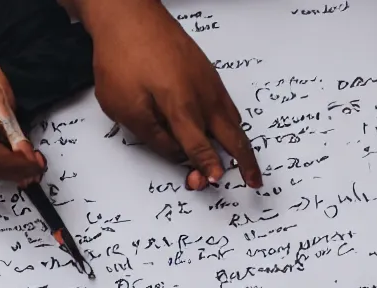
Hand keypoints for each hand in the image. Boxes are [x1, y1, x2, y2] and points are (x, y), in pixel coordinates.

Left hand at [78, 0, 261, 189]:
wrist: (128, 12)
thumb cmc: (121, 55)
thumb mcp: (122, 105)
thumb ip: (151, 135)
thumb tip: (176, 153)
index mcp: (181, 108)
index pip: (200, 149)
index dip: (208, 168)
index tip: (215, 181)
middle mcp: (203, 97)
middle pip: (233, 138)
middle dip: (246, 164)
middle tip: (255, 182)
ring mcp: (210, 84)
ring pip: (234, 122)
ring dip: (240, 145)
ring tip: (245, 164)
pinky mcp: (208, 74)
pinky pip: (228, 106)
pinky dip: (233, 125)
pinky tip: (227, 132)